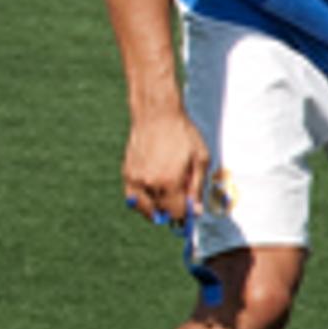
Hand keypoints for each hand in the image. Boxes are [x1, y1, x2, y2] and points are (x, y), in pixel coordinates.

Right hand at [120, 105, 211, 223]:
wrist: (156, 115)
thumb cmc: (181, 134)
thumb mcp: (200, 159)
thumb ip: (197, 188)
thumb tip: (196, 211)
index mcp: (169, 182)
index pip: (176, 213)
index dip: (186, 213)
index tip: (191, 207)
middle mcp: (149, 183)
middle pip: (161, 212)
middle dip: (173, 209)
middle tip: (181, 195)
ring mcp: (135, 179)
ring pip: (145, 208)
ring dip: (156, 207)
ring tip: (167, 195)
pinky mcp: (127, 173)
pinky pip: (133, 197)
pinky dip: (142, 200)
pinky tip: (154, 191)